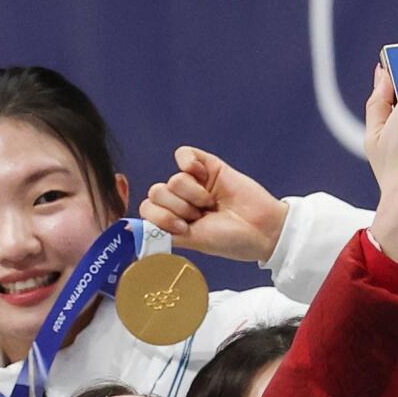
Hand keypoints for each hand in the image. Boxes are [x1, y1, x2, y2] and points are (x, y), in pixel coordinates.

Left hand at [139, 147, 288, 263]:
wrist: (260, 230)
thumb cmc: (230, 241)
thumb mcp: (192, 242)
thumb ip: (165, 232)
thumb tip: (137, 228)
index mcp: (173, 220)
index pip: (147, 209)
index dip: (161, 218)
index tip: (182, 228)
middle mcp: (180, 201)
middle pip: (156, 192)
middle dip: (178, 208)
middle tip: (200, 216)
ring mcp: (194, 183)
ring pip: (172, 179)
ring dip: (192, 194)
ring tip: (211, 203)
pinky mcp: (208, 166)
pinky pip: (184, 154)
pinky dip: (189, 164)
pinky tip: (203, 175)